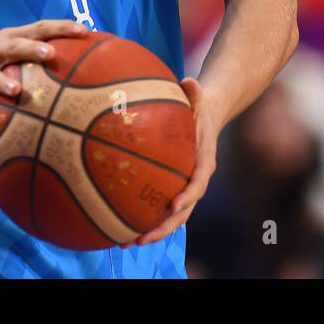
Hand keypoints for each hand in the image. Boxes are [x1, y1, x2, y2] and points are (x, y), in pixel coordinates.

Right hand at [0, 19, 88, 141]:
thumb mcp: (9, 50)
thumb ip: (36, 54)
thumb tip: (81, 66)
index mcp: (10, 38)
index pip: (39, 27)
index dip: (61, 27)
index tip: (84, 31)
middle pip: (13, 46)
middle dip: (31, 48)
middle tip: (50, 54)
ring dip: (2, 82)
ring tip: (16, 91)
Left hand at [123, 76, 222, 247]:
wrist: (208, 116)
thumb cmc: (200, 105)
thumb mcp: (200, 96)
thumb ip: (195, 91)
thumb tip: (189, 80)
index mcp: (204, 162)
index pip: (198, 184)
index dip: (187, 197)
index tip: (174, 205)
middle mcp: (195, 181)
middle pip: (181, 212)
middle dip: (162, 228)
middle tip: (140, 238)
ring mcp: (183, 187)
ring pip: (168, 217)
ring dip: (149, 231)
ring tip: (123, 242)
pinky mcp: (171, 188)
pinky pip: (157, 206)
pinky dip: (141, 217)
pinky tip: (115, 225)